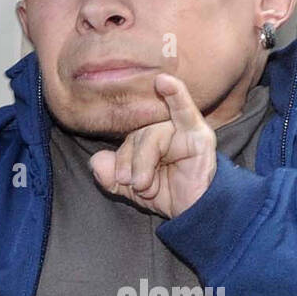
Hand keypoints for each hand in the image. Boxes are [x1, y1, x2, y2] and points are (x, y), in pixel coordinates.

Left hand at [88, 73, 216, 218]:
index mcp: (148, 135)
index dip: (121, 157)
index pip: (128, 135)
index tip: (119, 180)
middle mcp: (165, 127)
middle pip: (138, 132)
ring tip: (146, 186)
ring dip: (144, 162)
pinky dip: (175, 93)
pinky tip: (163, 82)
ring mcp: (184, 128)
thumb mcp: (132, 189)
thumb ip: (112, 176)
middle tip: (132, 184)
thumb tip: (97, 161)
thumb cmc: (167, 194)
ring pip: (153, 134)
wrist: (194, 213)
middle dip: (130, 161)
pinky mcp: (199, 134)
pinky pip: (185, 109)